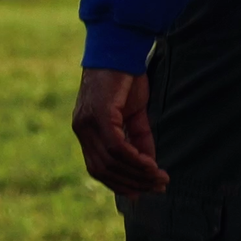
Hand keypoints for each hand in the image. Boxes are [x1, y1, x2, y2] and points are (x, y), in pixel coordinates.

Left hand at [71, 68, 168, 197]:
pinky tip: (151, 164)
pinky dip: (134, 158)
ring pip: (111, 161)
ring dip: (137, 173)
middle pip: (103, 170)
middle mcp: (81, 129)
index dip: (120, 184)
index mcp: (86, 130)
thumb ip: (139, 139)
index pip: (98, 168)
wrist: (121, 47)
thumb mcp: (135, 114)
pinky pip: (116, 146)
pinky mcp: (99, 115)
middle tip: (157, 187)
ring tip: (159, 178)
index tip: (143, 193)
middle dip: (131, 183)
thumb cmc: (126, 78)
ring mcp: (87, 123)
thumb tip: (149, 166)